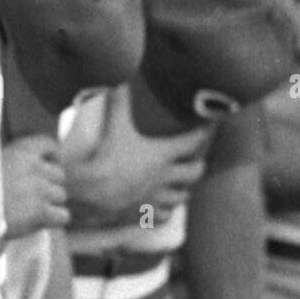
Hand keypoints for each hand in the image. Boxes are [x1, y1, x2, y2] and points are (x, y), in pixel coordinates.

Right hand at [1, 135, 68, 238]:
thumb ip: (8, 163)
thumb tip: (19, 171)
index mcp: (20, 150)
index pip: (48, 144)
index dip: (51, 157)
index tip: (48, 166)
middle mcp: (34, 166)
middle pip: (59, 175)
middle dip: (49, 186)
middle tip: (32, 198)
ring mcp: (40, 188)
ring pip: (61, 195)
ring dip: (50, 204)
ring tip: (30, 212)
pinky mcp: (41, 211)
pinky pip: (62, 216)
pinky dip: (54, 220)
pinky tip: (40, 223)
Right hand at [60, 85, 214, 226]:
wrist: (90, 193)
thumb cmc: (104, 157)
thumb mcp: (113, 126)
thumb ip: (118, 103)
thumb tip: (119, 82)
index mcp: (162, 154)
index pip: (194, 142)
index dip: (204, 132)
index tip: (209, 126)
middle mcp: (165, 177)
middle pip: (195, 173)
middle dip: (198, 165)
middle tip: (195, 158)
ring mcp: (156, 198)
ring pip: (182, 197)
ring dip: (183, 188)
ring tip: (180, 182)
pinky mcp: (145, 213)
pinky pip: (165, 215)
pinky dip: (167, 210)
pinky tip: (163, 205)